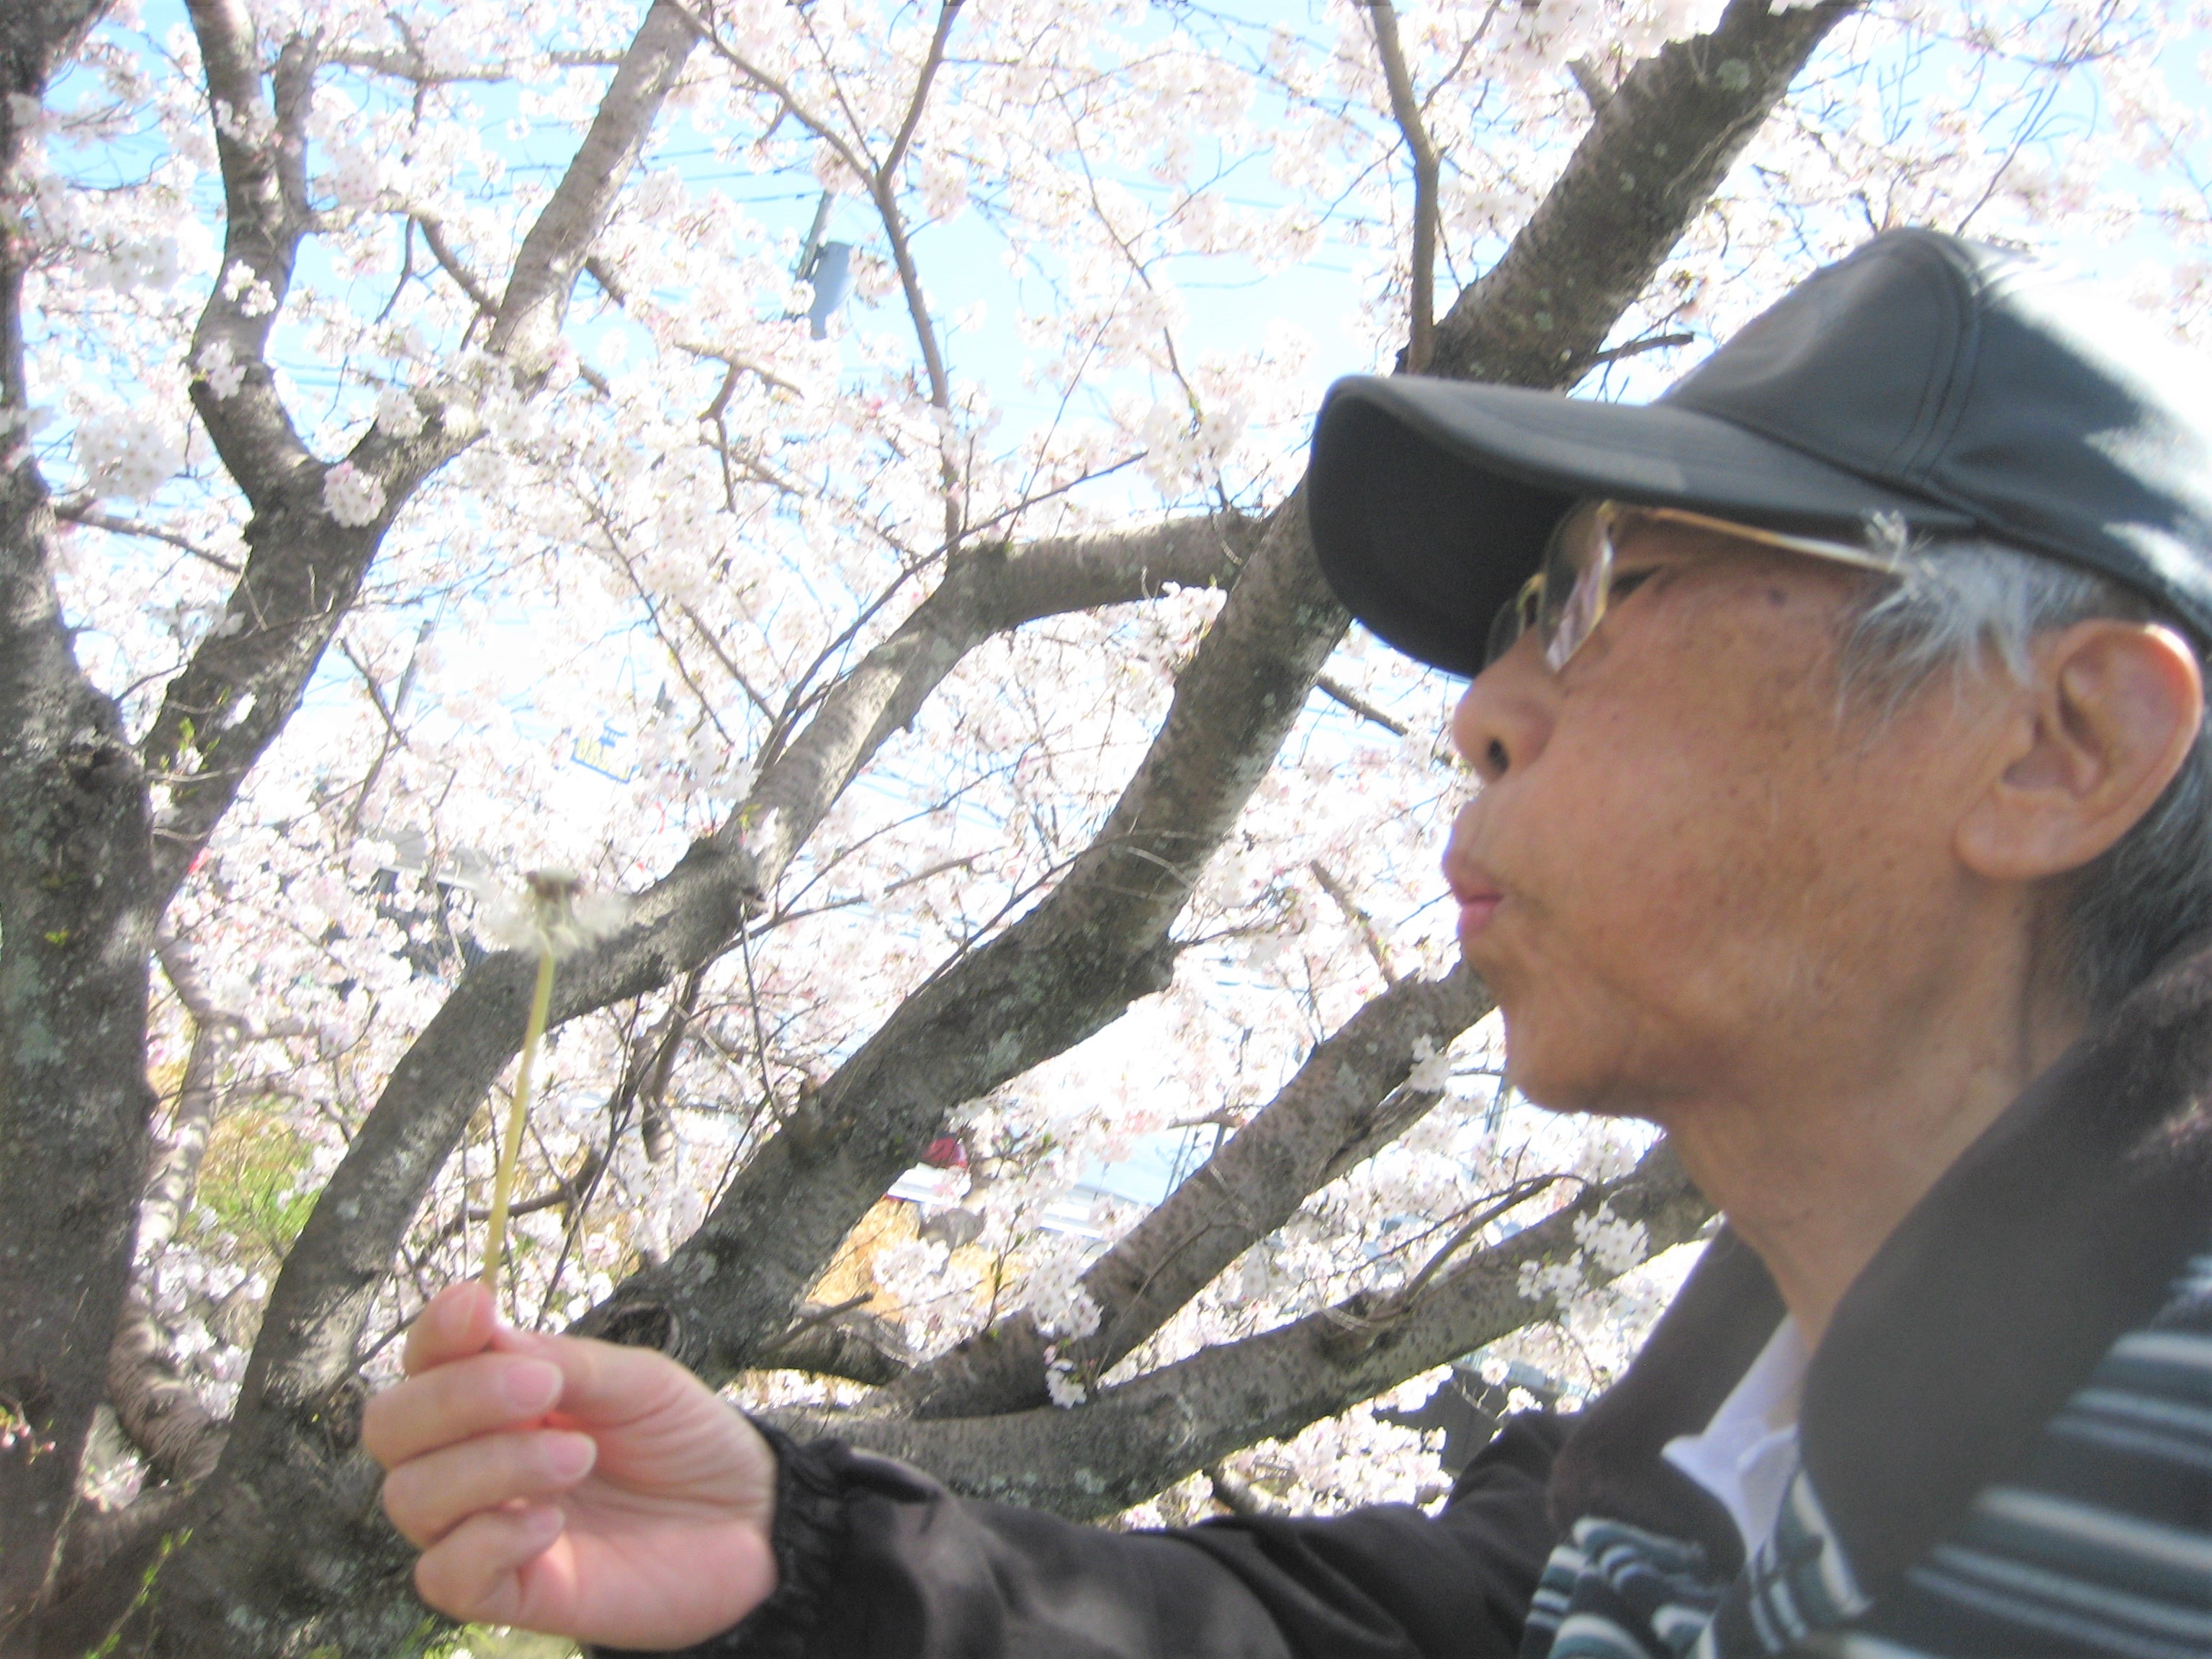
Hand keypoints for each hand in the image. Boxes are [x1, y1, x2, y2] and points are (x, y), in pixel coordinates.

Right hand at [363, 1283, 777, 1648]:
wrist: (749, 1520)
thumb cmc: (686, 1439)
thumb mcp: (639, 1381)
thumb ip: (564, 1360)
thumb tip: (484, 1330)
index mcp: (497, 1399)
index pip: (423, 1362)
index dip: (434, 1332)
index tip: (476, 1307)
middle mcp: (474, 1461)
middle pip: (389, 1428)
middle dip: (453, 1399)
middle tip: (541, 1388)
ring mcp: (485, 1528)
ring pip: (410, 1498)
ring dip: (489, 1466)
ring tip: (578, 1456)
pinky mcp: (509, 1592)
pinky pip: (442, 1575)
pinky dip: (488, 1540)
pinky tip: (552, 1522)